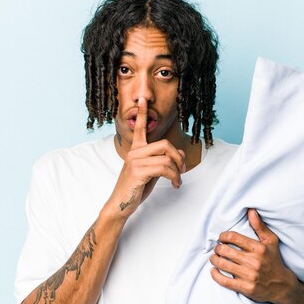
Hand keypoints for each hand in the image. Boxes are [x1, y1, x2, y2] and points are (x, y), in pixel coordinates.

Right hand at [106, 96, 185, 218]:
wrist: (121, 205)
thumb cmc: (135, 188)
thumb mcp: (152, 172)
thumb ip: (163, 160)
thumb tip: (181, 153)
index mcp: (136, 150)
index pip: (140, 128)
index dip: (143, 113)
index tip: (143, 99)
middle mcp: (135, 152)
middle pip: (165, 144)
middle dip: (178, 157)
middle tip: (182, 169)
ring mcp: (135, 161)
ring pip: (167, 158)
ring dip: (177, 171)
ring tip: (177, 180)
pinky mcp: (138, 171)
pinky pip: (164, 168)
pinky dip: (174, 177)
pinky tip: (175, 184)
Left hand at [209, 208, 297, 303]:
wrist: (282, 286)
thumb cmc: (275, 261)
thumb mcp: (271, 241)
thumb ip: (259, 226)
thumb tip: (251, 211)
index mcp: (259, 249)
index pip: (233, 238)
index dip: (223, 236)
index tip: (221, 238)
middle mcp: (253, 262)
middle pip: (225, 251)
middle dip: (217, 248)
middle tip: (217, 248)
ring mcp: (249, 276)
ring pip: (222, 264)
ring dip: (214, 260)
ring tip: (214, 258)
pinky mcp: (245, 288)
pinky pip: (224, 281)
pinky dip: (215, 275)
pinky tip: (214, 270)